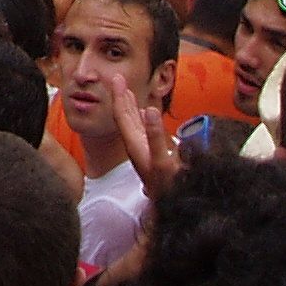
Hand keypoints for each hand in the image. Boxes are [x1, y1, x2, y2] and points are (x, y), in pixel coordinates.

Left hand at [109, 72, 179, 196]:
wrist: (167, 208)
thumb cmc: (167, 186)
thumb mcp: (162, 161)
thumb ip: (155, 136)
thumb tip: (150, 110)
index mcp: (135, 146)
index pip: (123, 117)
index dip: (120, 97)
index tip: (117, 80)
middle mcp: (135, 147)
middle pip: (124, 118)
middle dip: (121, 97)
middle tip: (117, 77)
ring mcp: (142, 150)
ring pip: (131, 123)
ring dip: (129, 105)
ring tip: (126, 89)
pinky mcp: (150, 154)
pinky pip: (141, 131)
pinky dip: (140, 117)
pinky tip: (144, 111)